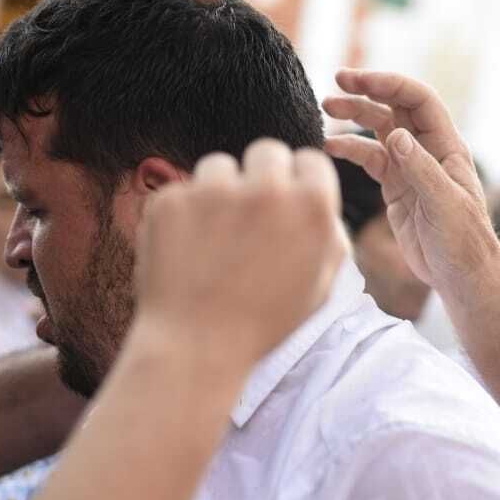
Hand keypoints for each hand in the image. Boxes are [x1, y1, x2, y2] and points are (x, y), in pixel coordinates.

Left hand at [130, 139, 346, 376]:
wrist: (194, 347)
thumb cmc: (263, 322)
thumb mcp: (318, 285)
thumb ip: (328, 235)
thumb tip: (318, 197)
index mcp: (311, 206)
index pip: (310, 159)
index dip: (298, 183)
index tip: (285, 204)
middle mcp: (266, 188)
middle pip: (267, 151)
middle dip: (260, 177)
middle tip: (249, 218)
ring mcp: (213, 190)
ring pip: (220, 167)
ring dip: (218, 193)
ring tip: (214, 244)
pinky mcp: (171, 198)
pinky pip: (182, 191)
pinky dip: (183, 216)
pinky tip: (186, 253)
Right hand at [322, 70, 499, 304]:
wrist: (459, 275)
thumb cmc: (463, 241)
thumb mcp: (444, 203)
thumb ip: (421, 168)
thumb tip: (397, 135)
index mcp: (447, 146)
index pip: (418, 100)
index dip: (389, 84)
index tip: (357, 80)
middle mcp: (427, 150)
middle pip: (395, 108)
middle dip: (366, 92)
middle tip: (335, 82)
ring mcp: (409, 167)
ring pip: (378, 129)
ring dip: (354, 115)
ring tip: (325, 108)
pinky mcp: (394, 186)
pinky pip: (369, 158)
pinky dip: (349, 149)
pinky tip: (330, 146)